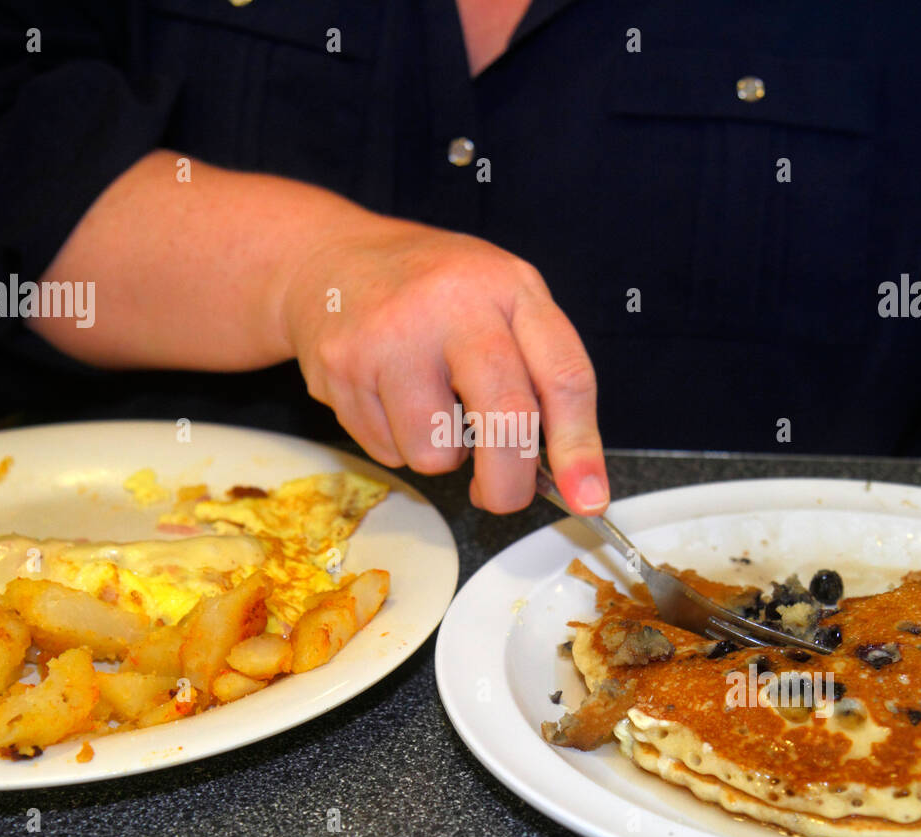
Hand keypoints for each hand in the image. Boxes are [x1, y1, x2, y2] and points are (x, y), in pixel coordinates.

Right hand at [275, 211, 608, 513]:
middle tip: (503, 496)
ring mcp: (391, 336)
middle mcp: (453, 305)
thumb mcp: (502, 302)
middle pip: (505, 418)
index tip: (589, 497)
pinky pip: (386, 451)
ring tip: (428, 406)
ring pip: (434, 453)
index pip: (563, 376)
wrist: (331, 256)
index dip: (580, 447)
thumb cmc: (434, 292)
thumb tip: (570, 475)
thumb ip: (539, 374)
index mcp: (509, 288)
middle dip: (509, 483)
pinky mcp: (341, 368)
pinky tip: (389, 396)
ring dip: (439, 454)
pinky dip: (396, 442)